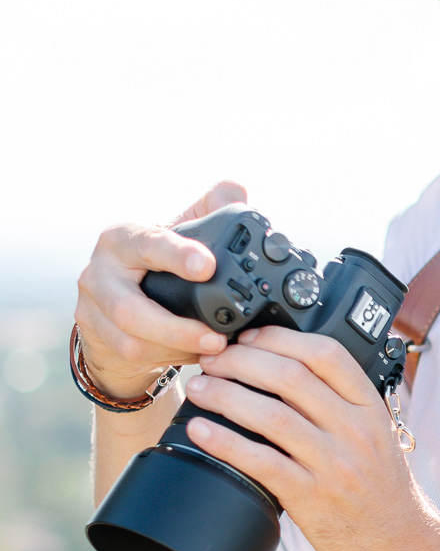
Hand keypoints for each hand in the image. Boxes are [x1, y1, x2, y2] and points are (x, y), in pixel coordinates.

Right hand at [75, 181, 246, 399]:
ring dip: (177, 348)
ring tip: (215, 350)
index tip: (208, 266)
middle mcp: (99, 271)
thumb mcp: (181, 231)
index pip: (148, 243)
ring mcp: (92, 308)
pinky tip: (197, 356)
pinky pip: (134, 356)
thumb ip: (210, 209)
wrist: (118, 301)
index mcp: (123, 238)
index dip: (177, 255)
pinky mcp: (96, 337)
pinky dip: (171, 358)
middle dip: (177, 327)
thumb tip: (236, 192)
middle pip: (129, 308)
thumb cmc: (157, 263)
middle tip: (219, 337)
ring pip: (131, 339)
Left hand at [182, 326, 426, 550]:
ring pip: (271, 414)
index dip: (278, 338)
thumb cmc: (380, 487)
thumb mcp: (376, 434)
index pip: (325, 353)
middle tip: (212, 360)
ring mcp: (334, 464)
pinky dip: (225, 442)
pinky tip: (201, 431)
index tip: (247, 338)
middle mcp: (354, 431)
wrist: (397, 544)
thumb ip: (342, 402)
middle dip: (240, 361)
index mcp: (370, 408)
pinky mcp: (311, 497)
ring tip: (199, 389)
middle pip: (290, 377)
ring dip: (224, 395)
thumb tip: (287, 367)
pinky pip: (261, 461)